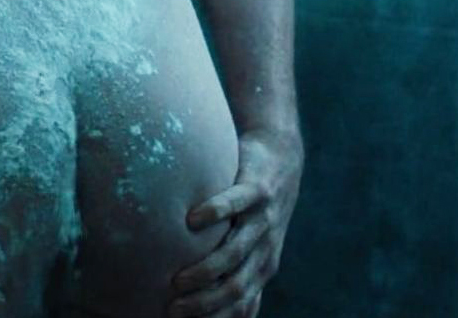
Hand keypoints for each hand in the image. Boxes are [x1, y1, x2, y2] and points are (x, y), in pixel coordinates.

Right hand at [169, 129, 303, 317]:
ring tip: (178, 280)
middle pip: (237, 285)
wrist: (283, 156)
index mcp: (263, 265)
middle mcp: (265, 247)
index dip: (214, 317)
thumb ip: (237, 270)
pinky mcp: (257, 189)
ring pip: (236, 251)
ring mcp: (262, 219)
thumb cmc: (257, 205)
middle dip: (205, 302)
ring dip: (207, 270)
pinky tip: (191, 221)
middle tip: (174, 309)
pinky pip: (235, 203)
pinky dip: (215, 213)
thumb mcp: (254, 242)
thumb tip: (212, 302)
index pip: (241, 303)